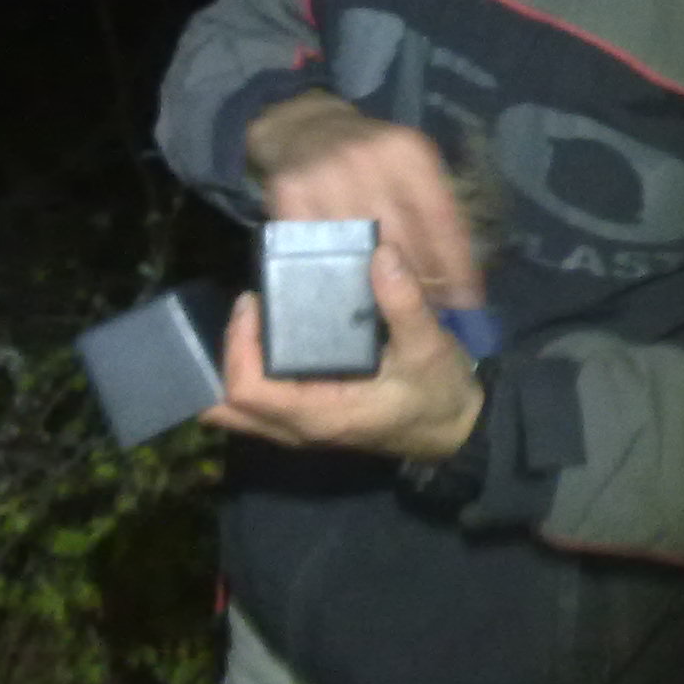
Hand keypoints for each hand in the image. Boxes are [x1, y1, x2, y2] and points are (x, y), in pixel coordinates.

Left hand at [198, 245, 482, 460]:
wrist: (458, 430)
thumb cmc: (440, 394)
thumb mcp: (429, 346)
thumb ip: (404, 302)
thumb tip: (381, 253)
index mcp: (321, 414)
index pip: (249, 391)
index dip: (238, 346)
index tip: (253, 302)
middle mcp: (302, 428)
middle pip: (230, 408)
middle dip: (225, 358)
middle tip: (248, 312)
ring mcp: (304, 428)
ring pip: (241, 411)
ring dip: (235, 368)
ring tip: (256, 320)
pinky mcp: (312, 420)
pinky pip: (260, 407)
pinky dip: (251, 377)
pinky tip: (270, 339)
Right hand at [244, 92, 484, 308]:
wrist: (305, 127)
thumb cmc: (368, 156)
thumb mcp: (408, 165)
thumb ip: (434, 209)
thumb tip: (465, 278)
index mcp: (407, 151)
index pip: (439, 217)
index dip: (455, 264)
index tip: (467, 299)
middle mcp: (368, 158)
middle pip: (403, 239)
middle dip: (422, 281)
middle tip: (432, 310)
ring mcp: (327, 175)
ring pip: (361, 250)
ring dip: (381, 286)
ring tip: (395, 307)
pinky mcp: (291, 194)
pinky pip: (319, 249)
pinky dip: (337, 275)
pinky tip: (351, 292)